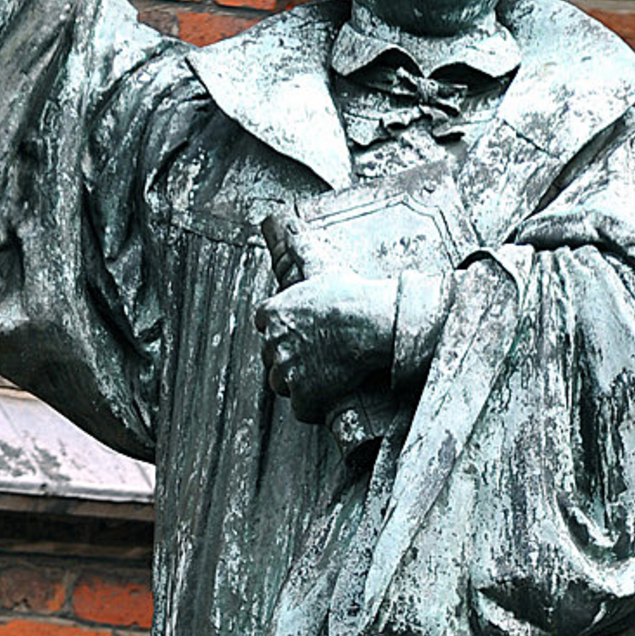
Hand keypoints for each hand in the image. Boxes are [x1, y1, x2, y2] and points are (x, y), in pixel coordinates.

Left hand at [255, 257, 395, 422]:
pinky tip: (329, 397)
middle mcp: (273, 343)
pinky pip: (301, 409)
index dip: (281, 332)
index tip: (300, 334)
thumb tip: (293, 226)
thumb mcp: (320, 269)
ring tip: (322, 377)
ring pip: (281, 385)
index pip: (264, 327)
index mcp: (272, 313)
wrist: (370, 323)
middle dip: (288, 359)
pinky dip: (313, 407)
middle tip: (316, 357)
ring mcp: (287, 370)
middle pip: (271, 358)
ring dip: (297, 384)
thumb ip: (301, 251)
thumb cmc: (349, 294)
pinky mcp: (304, 395)